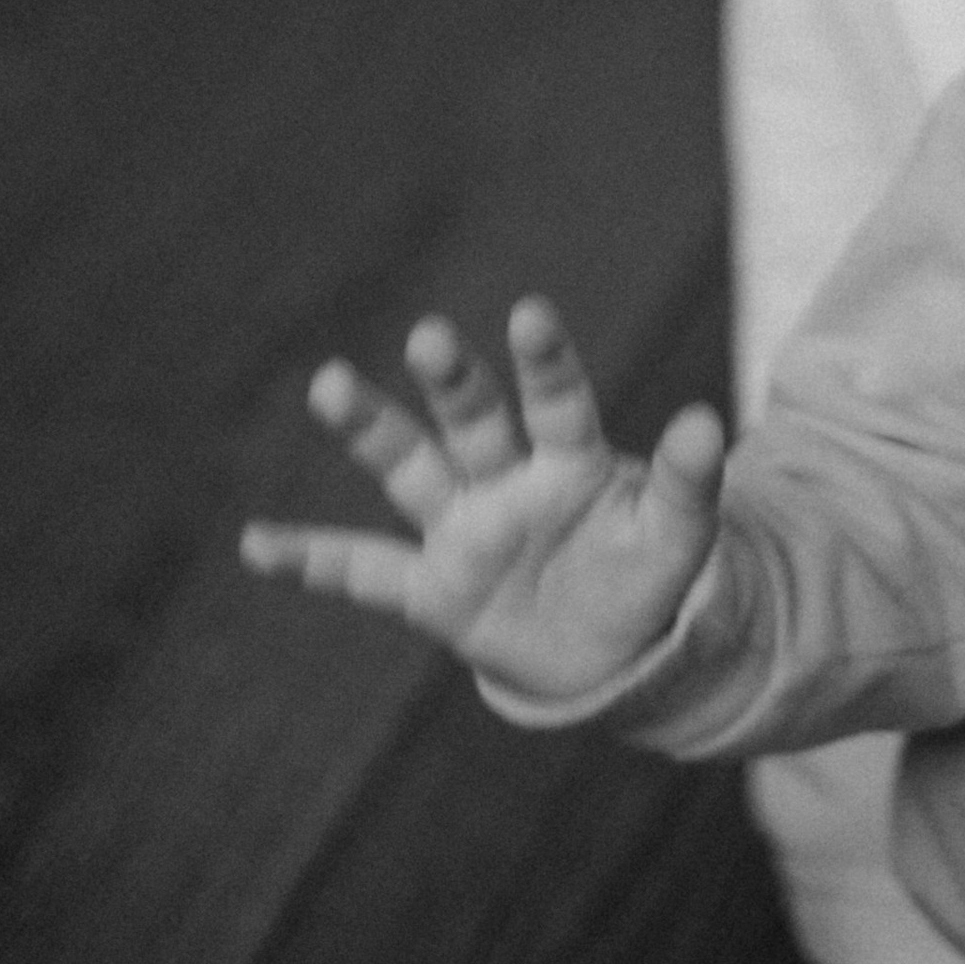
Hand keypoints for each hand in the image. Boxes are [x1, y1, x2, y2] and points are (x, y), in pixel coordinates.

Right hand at [240, 299, 724, 703]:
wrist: (614, 649)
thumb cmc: (646, 573)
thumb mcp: (678, 536)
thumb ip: (688, 482)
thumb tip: (708, 420)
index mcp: (571, 459)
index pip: (557, 401)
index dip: (545, 360)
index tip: (528, 314)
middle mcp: (507, 479)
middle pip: (473, 420)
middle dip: (452, 380)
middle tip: (431, 335)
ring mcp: (463, 529)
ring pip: (410, 469)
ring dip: (372, 428)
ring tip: (329, 381)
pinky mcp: (432, 589)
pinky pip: (362, 572)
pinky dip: (310, 561)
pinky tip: (256, 544)